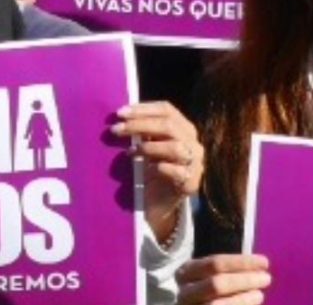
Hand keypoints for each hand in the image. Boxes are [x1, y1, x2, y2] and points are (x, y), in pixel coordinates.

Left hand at [111, 102, 203, 242]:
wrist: (159, 204)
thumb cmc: (151, 170)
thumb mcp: (147, 146)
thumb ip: (142, 131)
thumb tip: (121, 115)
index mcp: (184, 128)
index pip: (167, 110)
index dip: (143, 109)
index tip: (120, 112)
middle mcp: (193, 143)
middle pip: (169, 126)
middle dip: (140, 125)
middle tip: (116, 129)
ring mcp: (195, 163)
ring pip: (175, 147)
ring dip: (149, 147)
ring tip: (129, 152)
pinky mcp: (190, 183)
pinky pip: (176, 171)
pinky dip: (159, 168)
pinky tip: (146, 171)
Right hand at [177, 254, 271, 304]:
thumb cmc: (209, 290)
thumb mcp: (214, 276)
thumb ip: (231, 271)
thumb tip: (260, 266)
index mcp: (186, 272)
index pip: (215, 263)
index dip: (242, 262)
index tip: (265, 262)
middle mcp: (184, 293)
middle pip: (216, 284)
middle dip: (244, 280)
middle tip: (266, 279)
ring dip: (243, 299)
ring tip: (260, 295)